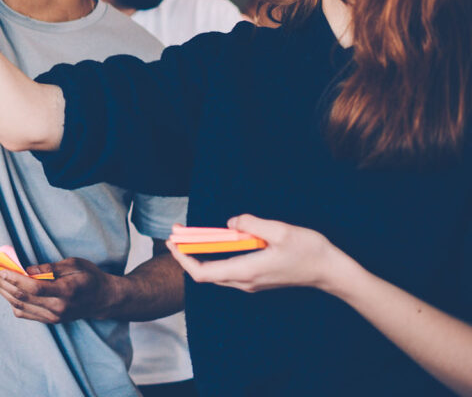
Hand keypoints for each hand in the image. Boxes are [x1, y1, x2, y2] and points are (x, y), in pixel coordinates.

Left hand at [0, 257, 118, 323]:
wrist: (104, 300)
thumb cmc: (90, 277)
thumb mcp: (75, 264)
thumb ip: (50, 268)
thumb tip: (27, 269)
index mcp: (66, 292)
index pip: (33, 287)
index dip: (13, 278)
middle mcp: (57, 309)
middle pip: (21, 297)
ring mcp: (52, 317)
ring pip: (19, 306)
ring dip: (1, 291)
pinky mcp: (49, 321)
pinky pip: (24, 313)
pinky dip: (10, 300)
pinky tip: (3, 289)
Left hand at [167, 213, 346, 293]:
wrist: (331, 272)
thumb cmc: (309, 251)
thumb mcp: (280, 230)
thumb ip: (251, 224)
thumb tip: (231, 222)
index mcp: (247, 271)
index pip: (203, 272)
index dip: (183, 259)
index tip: (172, 243)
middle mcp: (245, 282)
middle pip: (206, 273)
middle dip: (187, 254)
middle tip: (176, 234)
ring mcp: (251, 283)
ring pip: (216, 272)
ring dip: (200, 255)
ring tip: (189, 236)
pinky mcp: (257, 279)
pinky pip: (228, 270)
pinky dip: (215, 256)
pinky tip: (214, 241)